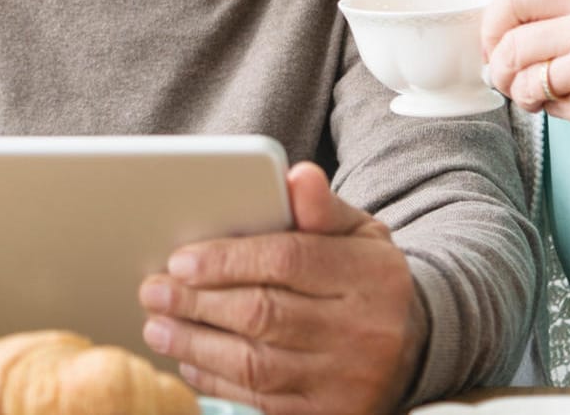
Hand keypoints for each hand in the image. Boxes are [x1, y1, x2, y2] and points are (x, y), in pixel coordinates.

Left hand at [137, 162, 425, 414]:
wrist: (416, 346)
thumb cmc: (366, 278)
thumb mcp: (358, 233)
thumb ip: (322, 207)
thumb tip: (298, 176)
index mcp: (369, 275)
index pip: (288, 260)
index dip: (227, 260)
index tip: (179, 260)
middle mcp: (363, 332)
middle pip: (264, 315)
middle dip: (197, 303)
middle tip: (153, 291)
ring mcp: (347, 381)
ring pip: (256, 365)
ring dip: (196, 345)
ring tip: (158, 326)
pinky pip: (262, 402)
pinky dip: (217, 383)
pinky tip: (189, 362)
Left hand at [482, 0, 569, 146]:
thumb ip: (561, 16)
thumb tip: (499, 34)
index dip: (492, 23)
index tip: (494, 42)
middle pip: (512, 44)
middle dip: (501, 67)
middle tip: (509, 79)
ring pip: (525, 80)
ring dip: (521, 93)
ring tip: (539, 95)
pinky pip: (552, 108)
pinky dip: (555, 111)